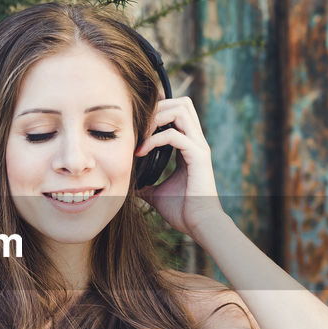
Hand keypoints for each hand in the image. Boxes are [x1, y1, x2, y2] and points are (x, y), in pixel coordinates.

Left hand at [134, 92, 227, 237]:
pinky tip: (141, 152)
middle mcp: (196, 142)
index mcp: (189, 146)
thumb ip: (145, 184)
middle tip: (139, 126)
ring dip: (157, 117)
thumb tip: (128, 185)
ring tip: (141, 134)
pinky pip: (174, 135)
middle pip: (182, 103)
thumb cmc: (182, 211)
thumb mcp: (157, 193)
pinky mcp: (198, 156)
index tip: (138, 121)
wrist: (199, 225)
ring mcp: (199, 147)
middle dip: (158, 107)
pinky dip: (154, 139)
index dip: (159, 109)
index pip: (178, 112)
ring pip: (181, 110)